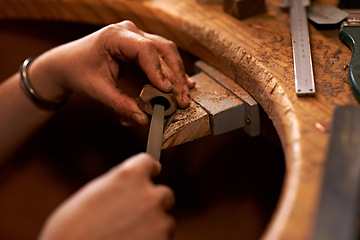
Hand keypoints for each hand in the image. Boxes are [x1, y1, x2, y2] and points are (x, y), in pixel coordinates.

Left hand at [28, 20, 194, 124]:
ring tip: (185, 95)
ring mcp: (137, 37)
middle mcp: (130, 32)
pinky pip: (162, 57)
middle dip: (175, 76)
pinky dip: (172, 72)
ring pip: (167, 52)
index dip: (159, 71)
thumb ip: (120, 105)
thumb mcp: (97, 90)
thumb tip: (143, 120)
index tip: (167, 91)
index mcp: (116, 36)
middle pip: (163, 50)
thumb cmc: (78, 71)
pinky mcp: (141, 47)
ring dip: (177, 74)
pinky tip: (183, 84)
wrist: (67, 63)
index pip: (146, 50)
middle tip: (182, 99)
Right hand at [38, 153, 174, 239]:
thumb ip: (117, 186)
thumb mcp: (91, 194)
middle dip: (154, 203)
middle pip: (164, 194)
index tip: (151, 174)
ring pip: (166, 221)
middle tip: (138, 215)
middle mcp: (149, 194)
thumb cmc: (69, 229)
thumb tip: (129, 186)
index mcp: (129, 175)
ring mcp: (158, 220)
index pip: (150, 163)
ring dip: (154, 227)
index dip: (149, 170)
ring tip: (128, 237)